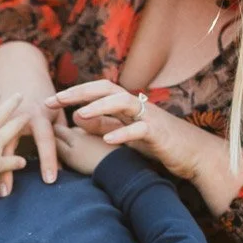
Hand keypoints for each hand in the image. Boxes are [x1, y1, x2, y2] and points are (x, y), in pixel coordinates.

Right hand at [0, 39, 63, 194]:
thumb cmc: (41, 90)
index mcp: (39, 114)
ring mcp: (0, 115)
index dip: (49, 161)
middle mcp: (17, 115)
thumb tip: (72, 152)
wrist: (16, 65)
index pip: (46, 141)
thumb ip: (63, 129)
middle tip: (6, 195)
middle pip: (11, 147)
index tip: (49, 181)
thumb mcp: (57, 106)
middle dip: (6, 171)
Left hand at [48, 81, 201, 182]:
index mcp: (126, 105)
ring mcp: (148, 117)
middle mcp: (136, 105)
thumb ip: (103, 124)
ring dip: (99, 107)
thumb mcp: (125, 132)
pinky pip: (139, 129)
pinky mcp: (158, 133)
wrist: (193, 153)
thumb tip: (76, 118)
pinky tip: (107, 140)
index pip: (96, 91)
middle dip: (79, 93)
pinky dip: (123, 133)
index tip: (49, 102)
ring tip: (79, 114)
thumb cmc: (157, 142)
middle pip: (105, 89)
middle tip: (55, 100)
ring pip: (122, 103)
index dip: (72, 94)